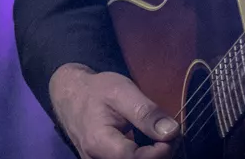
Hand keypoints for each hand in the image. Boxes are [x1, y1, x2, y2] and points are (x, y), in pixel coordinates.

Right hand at [48, 62, 179, 158]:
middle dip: (159, 156)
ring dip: (152, 157)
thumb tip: (172, 132)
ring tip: (161, 140)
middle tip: (170, 135)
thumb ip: (146, 112)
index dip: (159, 152)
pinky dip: (143, 157)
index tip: (173, 135)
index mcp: (99, 142)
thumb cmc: (96, 91)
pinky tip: (150, 146)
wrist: (71, 96)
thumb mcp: (122, 91)